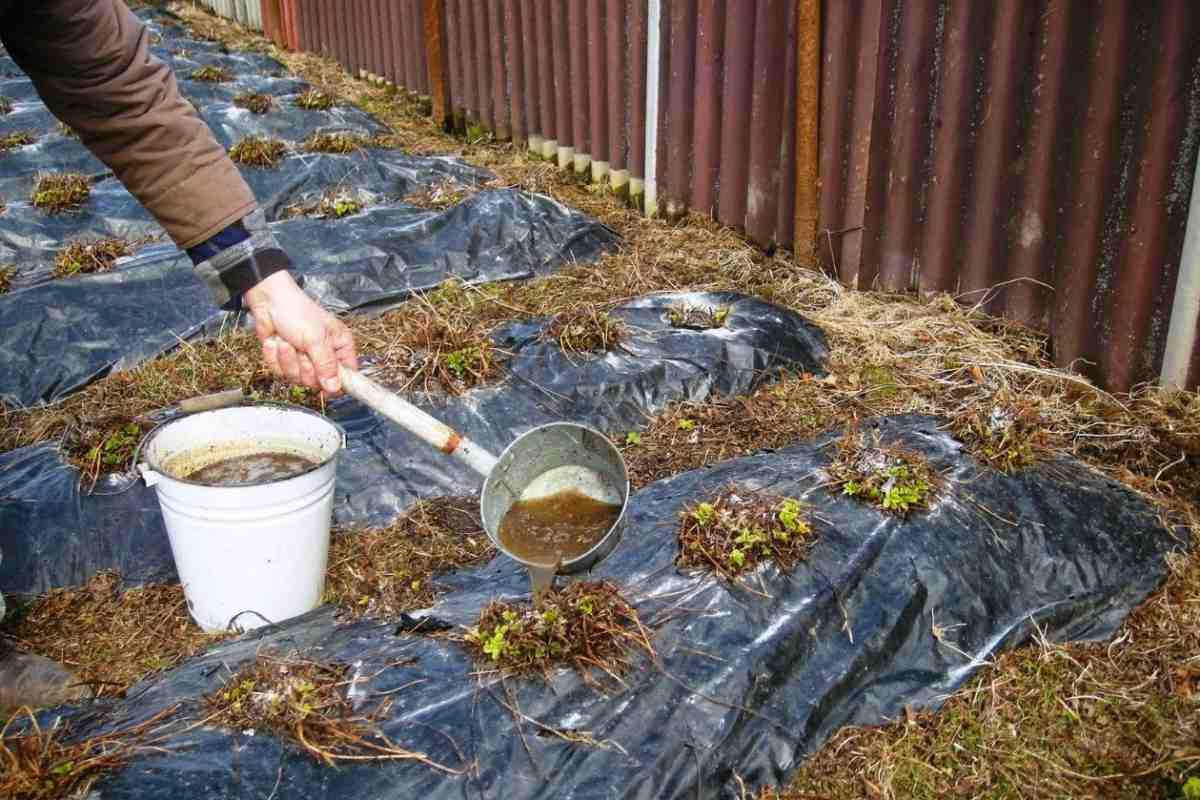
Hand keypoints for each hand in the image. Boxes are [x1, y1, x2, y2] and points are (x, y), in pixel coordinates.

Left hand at [242, 271, 357, 394]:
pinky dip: (274, 358)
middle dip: (305, 367)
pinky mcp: (286, 360)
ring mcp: (305, 359)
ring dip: (287, 360)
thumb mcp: (316, 338)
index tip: (325, 382)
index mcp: (340, 346)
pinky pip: (281, 372)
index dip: (337, 382)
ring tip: (286, 342)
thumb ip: (326, 365)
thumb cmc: (296, 310)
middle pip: (319, 381)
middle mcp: (325, 354)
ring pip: (298, 378)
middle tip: (302, 351)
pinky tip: (276, 342)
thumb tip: (335, 387)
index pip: (347, 375)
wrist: (268, 301)